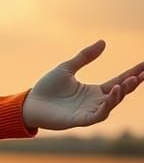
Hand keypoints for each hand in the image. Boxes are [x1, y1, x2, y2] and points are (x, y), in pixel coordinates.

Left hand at [22, 39, 142, 130]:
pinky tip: (112, 91)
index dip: (132, 73)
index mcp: (94, 91)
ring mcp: (89, 112)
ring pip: (112, 103)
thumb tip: (103, 42)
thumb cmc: (46, 87)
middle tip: (142, 73)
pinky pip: (99, 114)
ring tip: (129, 81)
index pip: (118, 81)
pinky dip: (108, 104)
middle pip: (119, 92)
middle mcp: (95, 102)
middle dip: (132, 83)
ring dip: (121, 92)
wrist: (30, 103)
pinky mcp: (80, 120)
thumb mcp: (67, 68)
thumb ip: (85, 57)